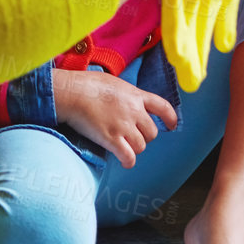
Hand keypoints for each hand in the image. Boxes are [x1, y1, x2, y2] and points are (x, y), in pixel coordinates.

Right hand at [52, 70, 177, 167]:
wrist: (71, 92)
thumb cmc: (86, 84)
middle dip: (144, 137)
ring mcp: (124, 126)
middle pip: (152, 133)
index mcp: (135, 95)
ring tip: (123, 147)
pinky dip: (128, 161)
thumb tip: (123, 100)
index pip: (162, 107)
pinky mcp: (112, 139)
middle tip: (131, 137)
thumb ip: (124, 94)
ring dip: (133, 149)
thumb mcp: (113, 82)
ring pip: (141, 146)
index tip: (171, 125)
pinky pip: (129, 157)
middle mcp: (134, 111)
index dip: (170, 118)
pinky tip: (123, 161)